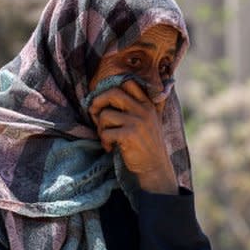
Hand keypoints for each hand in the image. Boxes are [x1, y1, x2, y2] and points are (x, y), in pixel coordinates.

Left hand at [88, 80, 176, 194]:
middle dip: (98, 102)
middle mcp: (143, 110)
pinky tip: (110, 147)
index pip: (128, 83)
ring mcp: (137, 122)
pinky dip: (104, 141)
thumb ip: (140, 104)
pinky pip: (106, 133)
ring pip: (105, 115)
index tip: (105, 101)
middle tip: (94, 113)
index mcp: (147, 104)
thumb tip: (121, 87)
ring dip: (100, 127)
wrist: (155, 167)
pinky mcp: (130, 136)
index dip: (111, 88)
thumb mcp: (151, 120)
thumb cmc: (148, 144)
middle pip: (113, 93)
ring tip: (106, 136)